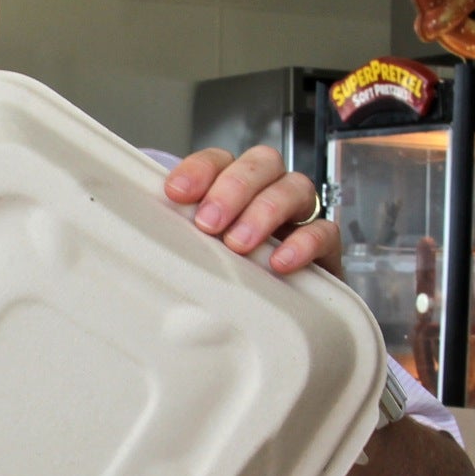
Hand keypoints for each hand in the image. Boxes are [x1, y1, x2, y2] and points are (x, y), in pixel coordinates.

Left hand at [164, 146, 340, 276]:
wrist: (279, 316)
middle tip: (209, 222)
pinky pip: (325, 231)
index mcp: (236, 186)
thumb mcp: (202, 253)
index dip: (200, 169)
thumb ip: (183, 239)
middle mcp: (270, 191)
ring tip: (239, 244)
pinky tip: (278, 262)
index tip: (177, 193)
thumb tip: (147, 239)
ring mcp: (301, 215)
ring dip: (264, 211)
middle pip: (262, 162)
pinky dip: (303, 242)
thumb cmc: (233, 276)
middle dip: (234, 188)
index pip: (220, 159)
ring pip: (295, 187)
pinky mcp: (327, 247)